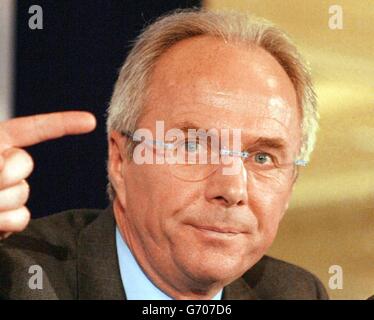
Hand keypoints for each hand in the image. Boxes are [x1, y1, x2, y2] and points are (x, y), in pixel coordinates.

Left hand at [0, 111, 95, 238]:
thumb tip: (8, 169)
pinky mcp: (8, 219)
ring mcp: (6, 193)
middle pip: (24, 164)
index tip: (90, 122)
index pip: (34, 129)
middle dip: (2, 173)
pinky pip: (21, 218)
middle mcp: (3, 166)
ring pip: (22, 194)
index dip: (63, 124)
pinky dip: (4, 222)